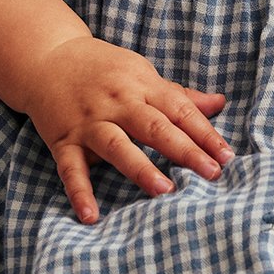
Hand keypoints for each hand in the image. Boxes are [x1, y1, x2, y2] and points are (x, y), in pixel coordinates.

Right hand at [23, 35, 234, 222]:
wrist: (47, 58)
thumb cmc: (103, 70)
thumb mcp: (141, 74)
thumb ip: (178, 95)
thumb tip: (220, 103)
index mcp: (141, 86)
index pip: (179, 110)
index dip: (205, 133)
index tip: (227, 156)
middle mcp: (117, 103)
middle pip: (155, 128)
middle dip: (185, 151)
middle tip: (211, 174)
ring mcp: (89, 122)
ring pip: (117, 146)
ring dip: (140, 168)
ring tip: (164, 190)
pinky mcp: (64, 140)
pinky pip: (71, 169)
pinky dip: (79, 192)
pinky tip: (91, 216)